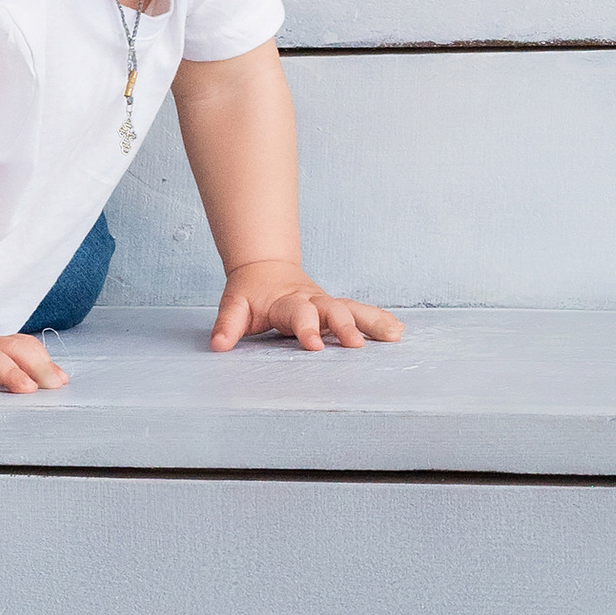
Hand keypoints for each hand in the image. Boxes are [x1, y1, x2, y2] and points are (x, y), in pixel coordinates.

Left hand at [211, 258, 402, 354]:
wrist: (266, 268)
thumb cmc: (249, 292)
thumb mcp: (234, 305)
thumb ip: (227, 325)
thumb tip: (218, 345)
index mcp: (288, 301)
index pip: (299, 314)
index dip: (307, 328)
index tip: (315, 346)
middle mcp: (312, 300)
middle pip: (333, 310)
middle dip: (345, 327)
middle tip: (357, 346)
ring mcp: (327, 303)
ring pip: (353, 309)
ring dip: (373, 322)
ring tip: (395, 335)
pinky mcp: (336, 309)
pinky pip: (361, 313)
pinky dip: (379, 320)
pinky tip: (397, 331)